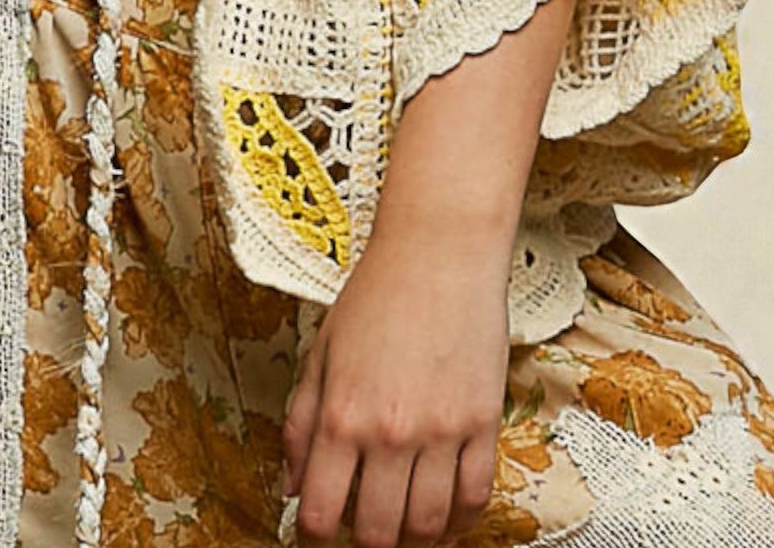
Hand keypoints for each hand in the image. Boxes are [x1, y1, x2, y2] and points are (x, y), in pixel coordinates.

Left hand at [281, 221, 510, 546]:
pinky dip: (459, 523)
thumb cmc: (376, 295)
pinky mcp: (483, 425)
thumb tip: (290, 486)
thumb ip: (301, 423)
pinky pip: (475, 499)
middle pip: (379, 534)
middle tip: (361, 532)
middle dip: (365, 545)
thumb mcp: (322, 353)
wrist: (438, 254)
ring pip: (428, 527)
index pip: (322, 512)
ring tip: (400, 530)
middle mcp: (391, 432)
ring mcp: (442, 433)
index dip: (314, 537)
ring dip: (412, 541)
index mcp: (343, 415)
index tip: (315, 535)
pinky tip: (444, 520)